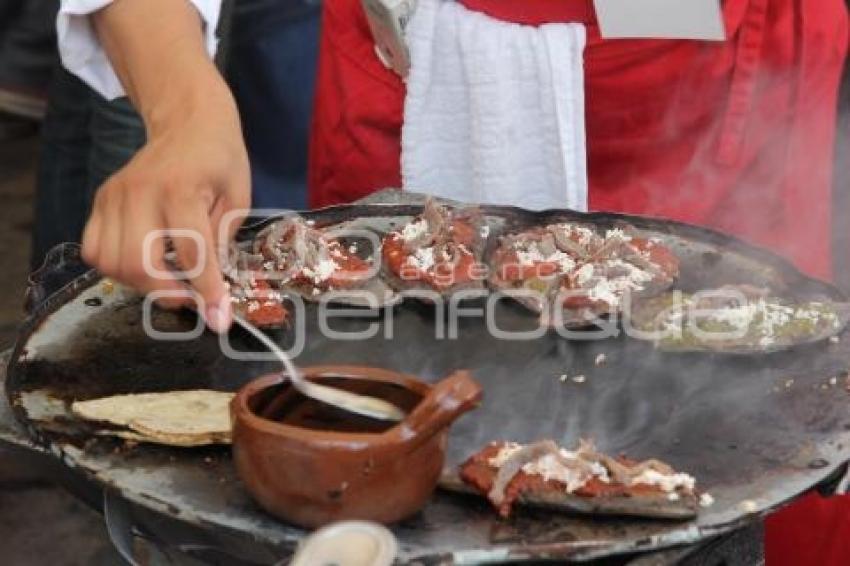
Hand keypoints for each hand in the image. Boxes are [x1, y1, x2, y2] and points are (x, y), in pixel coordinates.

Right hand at [81, 79, 249, 332]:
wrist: (188, 121)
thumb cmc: (220, 160)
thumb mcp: (237, 199)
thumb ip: (222, 242)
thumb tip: (212, 290)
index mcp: (181, 190)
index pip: (191, 253)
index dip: (207, 291)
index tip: (219, 318)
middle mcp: (140, 193)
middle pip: (139, 263)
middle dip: (168, 294)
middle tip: (191, 298)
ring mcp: (114, 197)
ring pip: (112, 263)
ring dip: (142, 284)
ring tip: (170, 279)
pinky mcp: (100, 201)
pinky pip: (95, 250)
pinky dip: (117, 269)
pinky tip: (145, 263)